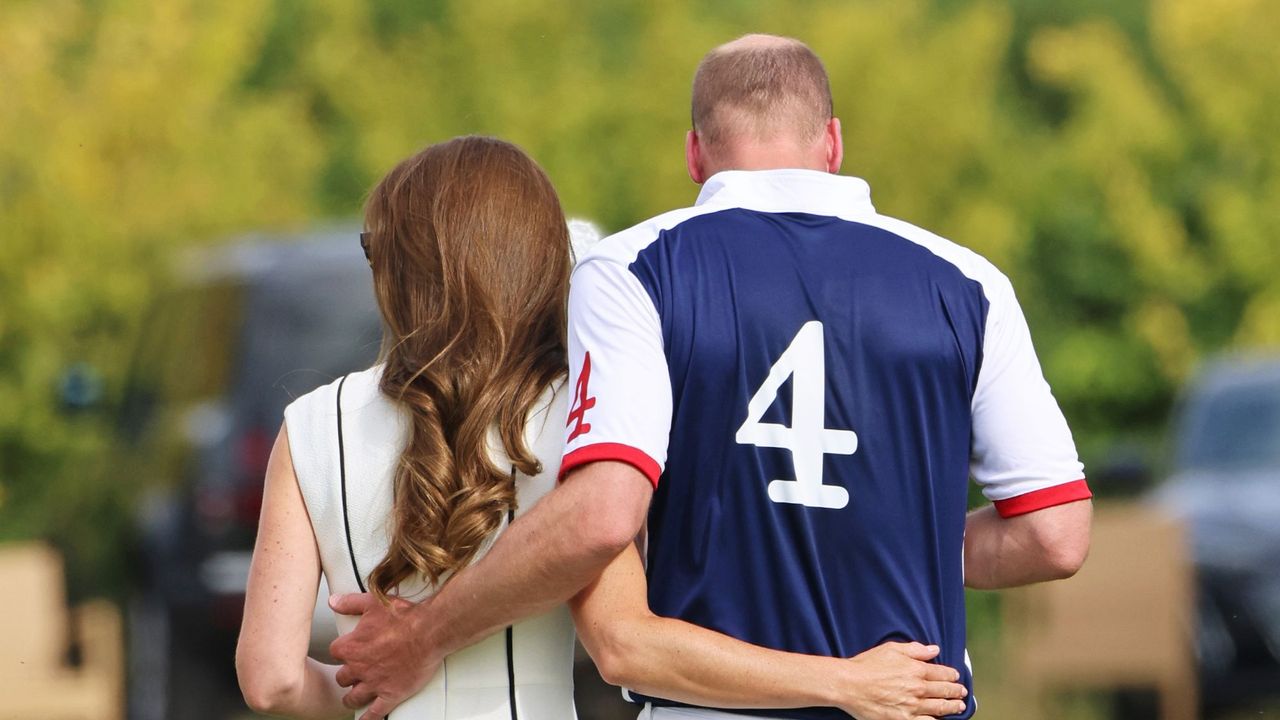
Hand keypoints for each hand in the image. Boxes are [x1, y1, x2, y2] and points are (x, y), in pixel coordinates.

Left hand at [329, 593, 440, 719]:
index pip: (336, 652)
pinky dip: (367, 719)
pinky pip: (374, 712)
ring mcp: (374, 683)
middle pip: (342, 677)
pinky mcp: (391, 694)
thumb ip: (350, 603)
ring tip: (354, 697)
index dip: (343, 651)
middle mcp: (359, 667)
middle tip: (355, 672)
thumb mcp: (373, 603)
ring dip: (352, 697)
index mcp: (352, 646)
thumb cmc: (405, 616)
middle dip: (348, 675)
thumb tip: (335, 602)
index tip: (348, 651)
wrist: (429, 630)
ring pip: (353, 697)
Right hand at [837, 642, 967, 719]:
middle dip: (956, 691)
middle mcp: (918, 689)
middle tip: (962, 692)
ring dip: (952, 707)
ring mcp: (912, 707)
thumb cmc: (867, 665)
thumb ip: (915, 649)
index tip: (955, 676)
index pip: (942, 673)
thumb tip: (934, 649)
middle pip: (945, 691)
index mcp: (916, 670)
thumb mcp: (891, 649)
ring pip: (940, 708)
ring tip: (959, 706)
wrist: (849, 685)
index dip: (951, 675)